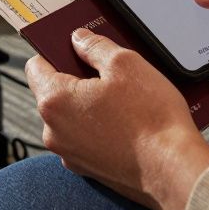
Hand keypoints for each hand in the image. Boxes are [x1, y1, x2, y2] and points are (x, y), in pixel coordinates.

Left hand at [26, 28, 208, 209]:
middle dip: (77, 78)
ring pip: (72, 116)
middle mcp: (54, 132)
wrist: (173, 169)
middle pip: (54, 92)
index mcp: (54, 101)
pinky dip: (100, 127)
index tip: (74, 48)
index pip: (36, 66)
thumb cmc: (151, 119)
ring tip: (124, 99)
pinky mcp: (88, 168)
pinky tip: (127, 122)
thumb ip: (95, 46)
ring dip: (90, 104)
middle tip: (109, 72)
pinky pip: (86, 138)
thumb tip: (80, 39)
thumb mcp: (125, 63)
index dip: (54, 52)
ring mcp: (70, 153)